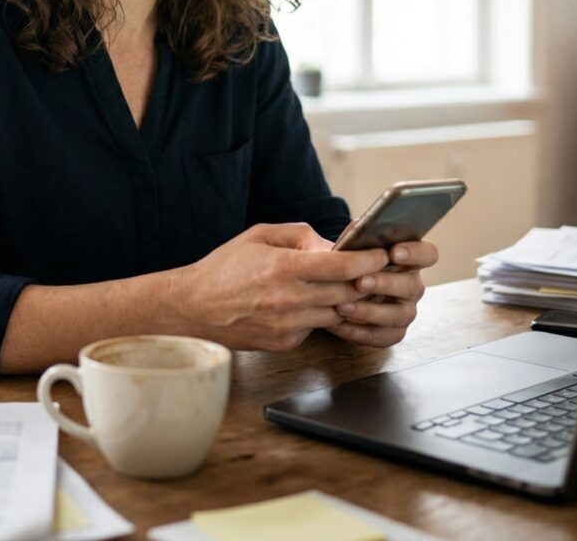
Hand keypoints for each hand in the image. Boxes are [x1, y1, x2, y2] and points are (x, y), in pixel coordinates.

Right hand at [167, 222, 389, 352]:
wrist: (194, 306)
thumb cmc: (225, 267)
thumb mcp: (259, 235)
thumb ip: (298, 235)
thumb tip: (331, 244)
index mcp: (283, 267)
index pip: (340, 265)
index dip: (367, 260)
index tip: (382, 254)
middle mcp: (288, 299)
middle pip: (346, 292)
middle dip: (362, 280)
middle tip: (371, 270)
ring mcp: (287, 325)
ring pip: (336, 313)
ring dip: (342, 299)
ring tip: (339, 286)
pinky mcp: (284, 343)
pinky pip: (315, 327)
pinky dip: (318, 315)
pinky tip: (306, 303)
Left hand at [326, 240, 437, 347]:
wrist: (330, 287)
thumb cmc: (346, 261)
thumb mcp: (350, 245)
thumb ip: (359, 235)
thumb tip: (363, 228)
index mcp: (408, 260)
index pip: (428, 254)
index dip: (416, 253)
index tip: (394, 252)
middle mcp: (411, 286)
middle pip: (412, 286)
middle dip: (385, 283)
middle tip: (360, 281)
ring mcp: (405, 311)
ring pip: (399, 315)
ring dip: (370, 311)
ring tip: (342, 306)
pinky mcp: (392, 333)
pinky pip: (382, 337)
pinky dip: (358, 332)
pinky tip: (337, 322)